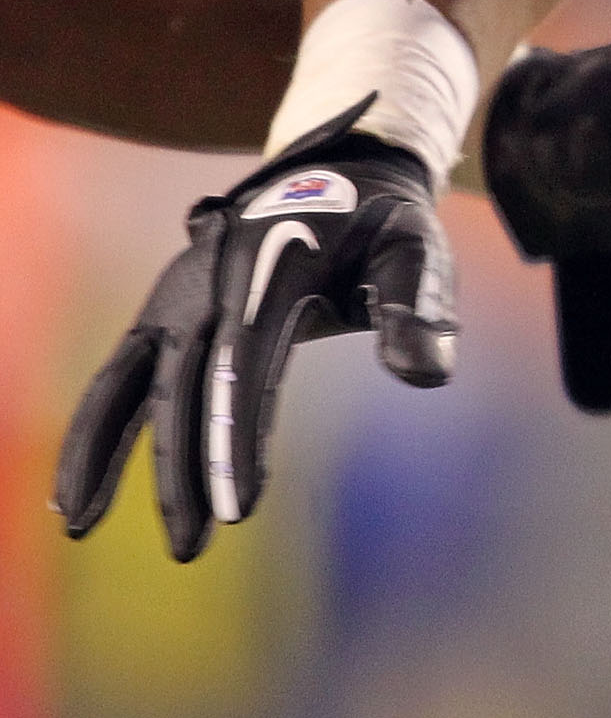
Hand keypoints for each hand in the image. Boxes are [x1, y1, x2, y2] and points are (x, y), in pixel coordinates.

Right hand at [57, 98, 454, 559]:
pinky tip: (77, 494)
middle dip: (182, 467)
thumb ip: (421, 307)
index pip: (245, 361)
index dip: (235, 436)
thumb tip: (426, 375)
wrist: (345, 173)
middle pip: (185, 383)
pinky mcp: (165, 311)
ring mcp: (179, 293)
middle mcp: (210, 277)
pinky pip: (120, 375)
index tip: (237, 509)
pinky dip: (96, 428)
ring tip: (81, 527)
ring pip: (131, 380)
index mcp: (272, 262)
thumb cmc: (387, 224)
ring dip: (104, 452)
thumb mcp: (420, 249)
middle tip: (193, 544)